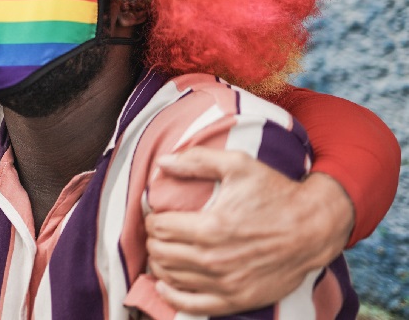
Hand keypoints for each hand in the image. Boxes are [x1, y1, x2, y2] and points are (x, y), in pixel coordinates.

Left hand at [144, 147, 352, 314]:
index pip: (159, 228)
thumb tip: (162, 162)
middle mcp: (214, 259)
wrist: (314, 228)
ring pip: (171, 277)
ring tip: (164, 251)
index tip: (156, 215)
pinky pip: (191, 305)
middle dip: (153, 241)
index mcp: (211, 227)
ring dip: (160, 264)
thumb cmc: (276, 193)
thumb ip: (197, 160)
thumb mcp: (238, 165)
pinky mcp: (237, 299)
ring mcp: (225, 283)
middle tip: (159, 232)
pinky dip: (172, 295)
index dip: (151, 220)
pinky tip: (165, 284)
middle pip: (160, 253)